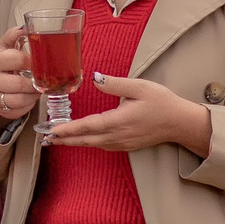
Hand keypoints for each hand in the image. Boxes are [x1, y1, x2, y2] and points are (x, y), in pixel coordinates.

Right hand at [0, 28, 39, 125]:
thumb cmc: (3, 62)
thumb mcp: (6, 46)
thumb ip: (15, 34)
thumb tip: (27, 25)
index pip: (18, 59)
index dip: (34, 61)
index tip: (42, 62)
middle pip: (21, 84)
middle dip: (37, 83)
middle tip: (44, 79)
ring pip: (21, 99)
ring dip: (34, 95)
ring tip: (38, 88)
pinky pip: (19, 110)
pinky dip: (29, 104)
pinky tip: (30, 97)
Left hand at [40, 74, 211, 156]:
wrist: (180, 123)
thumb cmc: (162, 103)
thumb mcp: (140, 87)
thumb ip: (115, 84)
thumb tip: (95, 78)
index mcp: (119, 121)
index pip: (87, 126)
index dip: (68, 129)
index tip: (52, 130)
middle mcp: (117, 136)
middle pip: (85, 140)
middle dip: (64, 139)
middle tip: (45, 138)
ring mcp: (121, 143)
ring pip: (92, 144)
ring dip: (73, 142)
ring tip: (56, 140)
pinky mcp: (125, 145)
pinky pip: (101, 146)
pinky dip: (87, 143)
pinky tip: (80, 140)